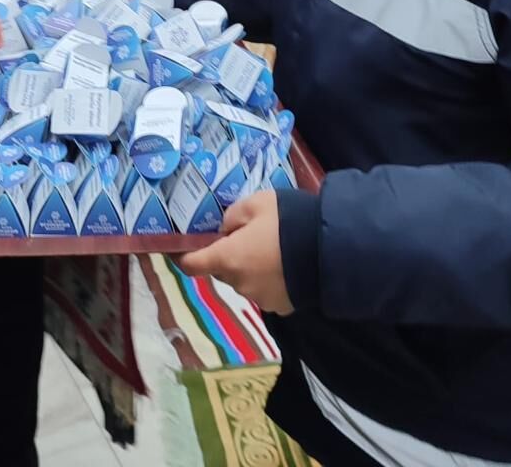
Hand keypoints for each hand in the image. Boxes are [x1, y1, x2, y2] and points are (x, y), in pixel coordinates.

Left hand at [177, 191, 292, 314]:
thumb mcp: (256, 203)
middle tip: (243, 234)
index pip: (190, 264)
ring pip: (243, 280)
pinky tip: (285, 263)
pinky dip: (268, 277)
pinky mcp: (281, 306)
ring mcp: (261, 298)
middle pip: (220, 270)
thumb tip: (225, 230)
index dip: (180, 255)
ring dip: (248, 266)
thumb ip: (232, 216)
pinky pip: (264, 289)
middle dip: (225, 254)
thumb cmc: (289, 222)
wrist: (333, 251)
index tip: (177, 247)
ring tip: (271, 246)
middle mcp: (239, 284)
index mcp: (227, 259)